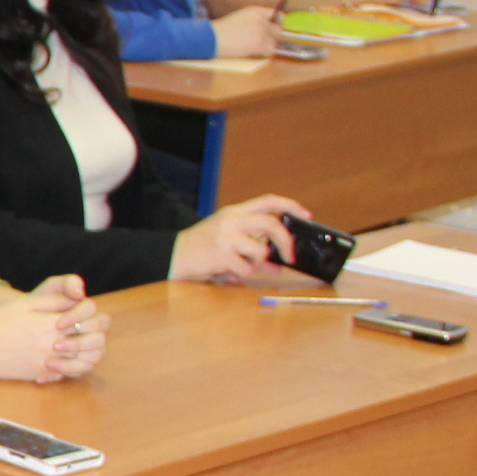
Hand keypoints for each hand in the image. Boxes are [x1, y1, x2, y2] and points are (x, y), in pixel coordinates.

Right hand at [0, 275, 107, 384]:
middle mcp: (55, 344)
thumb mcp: (26, 304)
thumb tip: (74, 301)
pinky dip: (71, 369)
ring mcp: (49, 362)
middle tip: (86, 333)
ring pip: (86, 362)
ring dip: (88, 355)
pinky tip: (63, 362)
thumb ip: (54, 302)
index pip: (91, 320)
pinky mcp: (40, 374)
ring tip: (79, 349)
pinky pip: (67, 375)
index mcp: (53, 323)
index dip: (92, 318)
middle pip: (95, 343)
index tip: (83, 317)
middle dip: (95, 337)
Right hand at [172, 197, 297, 284]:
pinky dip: (241, 275)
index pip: (268, 201)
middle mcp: (231, 220)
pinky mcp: (221, 253)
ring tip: (240, 266)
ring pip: (260, 252)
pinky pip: (246, 269)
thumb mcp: (225, 237)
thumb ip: (252, 245)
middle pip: (272, 224)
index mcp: (234, 212)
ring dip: (256, 264)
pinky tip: (228, 272)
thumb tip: (277, 264)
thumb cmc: (199, 247)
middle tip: (290, 256)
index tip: (305, 216)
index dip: (291, 206)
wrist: (170, 255)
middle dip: (286, 242)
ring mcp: (225, 236)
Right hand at [209, 4, 282, 57]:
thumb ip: (254, 21)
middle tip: (264, 43)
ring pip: (274, 42)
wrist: (211, 38)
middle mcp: (261, 19)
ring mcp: (261, 31)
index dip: (277, 23)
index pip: (277, 15)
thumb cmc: (220, 31)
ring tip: (254, 49)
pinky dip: (263, 54)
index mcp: (255, 11)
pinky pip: (269, 51)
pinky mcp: (258, 43)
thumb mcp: (239, 18)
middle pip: (278, 30)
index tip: (273, 30)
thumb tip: (265, 30)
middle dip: (273, 37)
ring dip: (267, 47)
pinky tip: (252, 53)